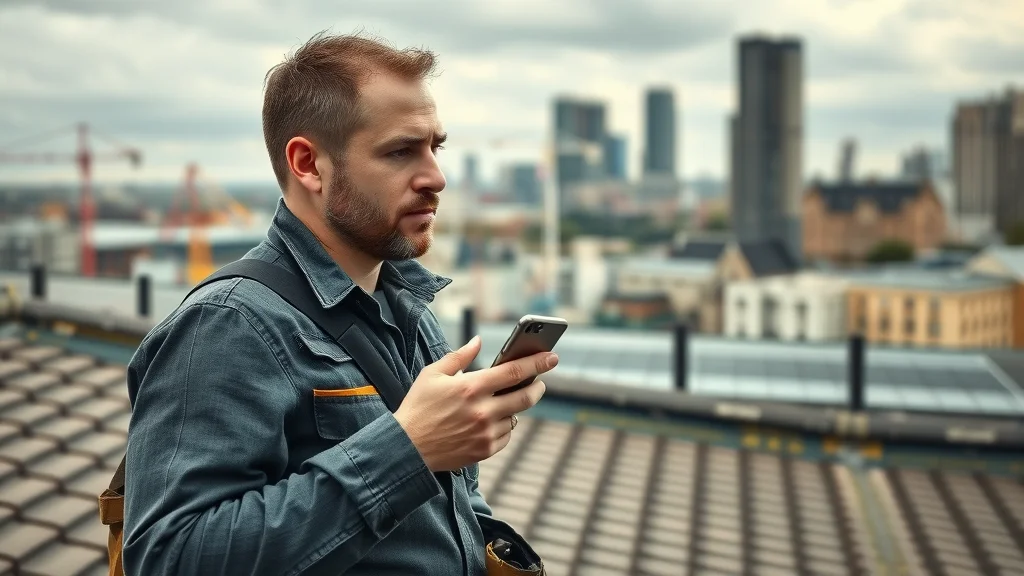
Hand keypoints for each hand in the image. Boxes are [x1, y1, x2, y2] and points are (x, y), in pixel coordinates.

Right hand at [394, 335, 556, 471]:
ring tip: (503, 402)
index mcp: (471, 387)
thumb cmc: (418, 407)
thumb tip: (478, 341)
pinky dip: (504, 426)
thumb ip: (459, 356)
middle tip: (539, 382)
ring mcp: (485, 433)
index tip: (552, 357)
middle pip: (526, 397)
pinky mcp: (484, 450)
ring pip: (515, 417)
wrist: (406, 448)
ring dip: (514, 408)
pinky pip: (506, 435)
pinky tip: (491, 421)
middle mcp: (482, 410)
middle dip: (538, 387)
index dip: (537, 363)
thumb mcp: (432, 374)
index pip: (515, 372)